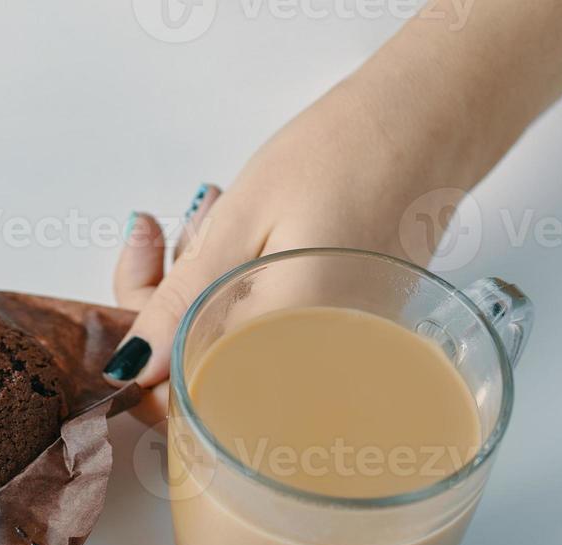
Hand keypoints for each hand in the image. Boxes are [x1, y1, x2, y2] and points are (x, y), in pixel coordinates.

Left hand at [106, 72, 471, 421]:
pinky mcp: (347, 346)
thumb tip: (131, 370)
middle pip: (205, 378)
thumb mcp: (241, 221)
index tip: (137, 289)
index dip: (145, 355)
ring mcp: (337, 363)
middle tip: (158, 234)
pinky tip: (243, 242)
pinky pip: (270, 339)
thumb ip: (182, 301)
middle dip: (165, 311)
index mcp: (285, 347)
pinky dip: (240, 296)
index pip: (185, 399)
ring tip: (208, 219)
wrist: (431, 128)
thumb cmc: (342, 159)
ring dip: (200, 296)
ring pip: (233, 356)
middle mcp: (317, 372)